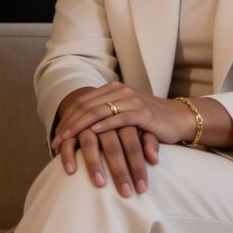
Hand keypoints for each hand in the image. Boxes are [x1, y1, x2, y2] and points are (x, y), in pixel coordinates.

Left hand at [55, 83, 195, 150]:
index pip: (82, 102)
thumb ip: (104, 118)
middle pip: (86, 106)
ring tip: (68, 140)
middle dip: (68, 125)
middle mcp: (119, 91)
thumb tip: (79, 134)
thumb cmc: (148, 122)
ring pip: (98, 111)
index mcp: (112, 90)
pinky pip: (119, 117)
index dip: (66, 119)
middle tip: (56, 142)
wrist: (178, 119)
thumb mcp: (123, 116)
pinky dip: (105, 124)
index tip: (55, 138)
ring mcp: (131, 100)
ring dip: (80, 127)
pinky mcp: (143, 112)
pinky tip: (93, 133)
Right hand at [58, 125, 159, 196]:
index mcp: (125, 115)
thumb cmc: (127, 119)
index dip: (138, 166)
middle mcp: (105, 117)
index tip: (142, 188)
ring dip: (94, 164)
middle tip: (125, 193)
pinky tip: (71, 171)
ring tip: (100, 184)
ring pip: (89, 141)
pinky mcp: (72, 123)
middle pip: (112, 144)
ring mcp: (87, 119)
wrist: (102, 99)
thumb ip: (149, 141)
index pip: (133, 142)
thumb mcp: (142, 126)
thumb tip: (155, 159)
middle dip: (120, 170)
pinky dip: (68, 154)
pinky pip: (69, 139)